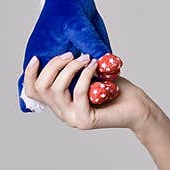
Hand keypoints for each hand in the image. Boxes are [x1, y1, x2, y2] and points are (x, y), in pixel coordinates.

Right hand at [22, 52, 151, 131]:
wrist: (139, 107)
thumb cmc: (116, 90)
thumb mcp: (90, 75)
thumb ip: (73, 69)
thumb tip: (61, 50)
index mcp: (59, 103)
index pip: (32, 91)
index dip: (30, 74)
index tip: (37, 57)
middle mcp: (62, 113)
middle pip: (42, 87)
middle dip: (54, 66)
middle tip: (72, 54)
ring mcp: (73, 118)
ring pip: (57, 89)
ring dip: (69, 69)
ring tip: (85, 58)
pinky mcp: (86, 119)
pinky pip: (78, 92)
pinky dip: (85, 75)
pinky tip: (94, 65)